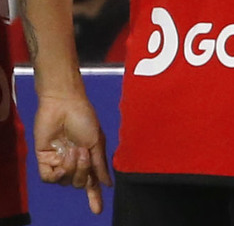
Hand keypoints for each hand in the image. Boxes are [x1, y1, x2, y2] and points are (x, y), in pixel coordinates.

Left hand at [34, 92, 110, 213]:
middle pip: (80, 183)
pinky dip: (57, 173)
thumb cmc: (85, 119)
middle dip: (84, 170)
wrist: (64, 105)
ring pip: (65, 181)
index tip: (98, 211)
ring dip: (72, 168)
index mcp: (89, 158)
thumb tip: (106, 184)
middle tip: (84, 152)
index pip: (92, 182)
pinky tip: (61, 161)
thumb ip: (100, 165)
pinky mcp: (44, 159)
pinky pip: (49, 177)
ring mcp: (59, 161)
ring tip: (73, 150)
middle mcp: (74, 162)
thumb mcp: (97, 142)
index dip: (95, 197)